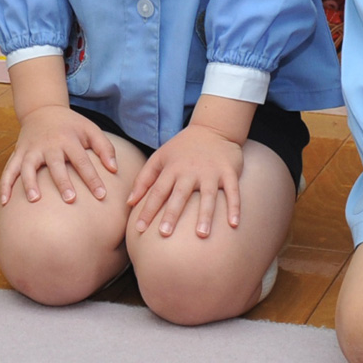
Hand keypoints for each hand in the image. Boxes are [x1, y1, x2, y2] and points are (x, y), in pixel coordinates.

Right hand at [0, 106, 118, 205]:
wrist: (42, 110)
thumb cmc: (71, 125)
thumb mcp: (91, 130)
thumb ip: (105, 148)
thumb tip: (114, 169)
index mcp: (69, 139)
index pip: (82, 161)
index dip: (92, 179)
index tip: (102, 196)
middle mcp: (49, 145)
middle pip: (56, 165)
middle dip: (62, 182)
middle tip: (70, 200)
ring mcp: (31, 150)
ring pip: (28, 167)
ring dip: (30, 183)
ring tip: (35, 200)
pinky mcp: (18, 154)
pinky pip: (9, 170)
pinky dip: (5, 185)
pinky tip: (4, 202)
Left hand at [127, 124, 242, 237]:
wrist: (213, 128)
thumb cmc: (181, 149)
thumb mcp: (159, 158)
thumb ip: (143, 179)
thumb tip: (128, 203)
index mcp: (172, 169)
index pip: (156, 192)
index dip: (147, 210)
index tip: (139, 229)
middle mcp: (190, 171)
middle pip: (179, 195)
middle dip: (171, 214)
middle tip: (164, 233)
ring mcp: (211, 172)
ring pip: (208, 196)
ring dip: (205, 215)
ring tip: (201, 234)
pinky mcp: (229, 172)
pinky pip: (233, 192)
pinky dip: (235, 207)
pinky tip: (234, 224)